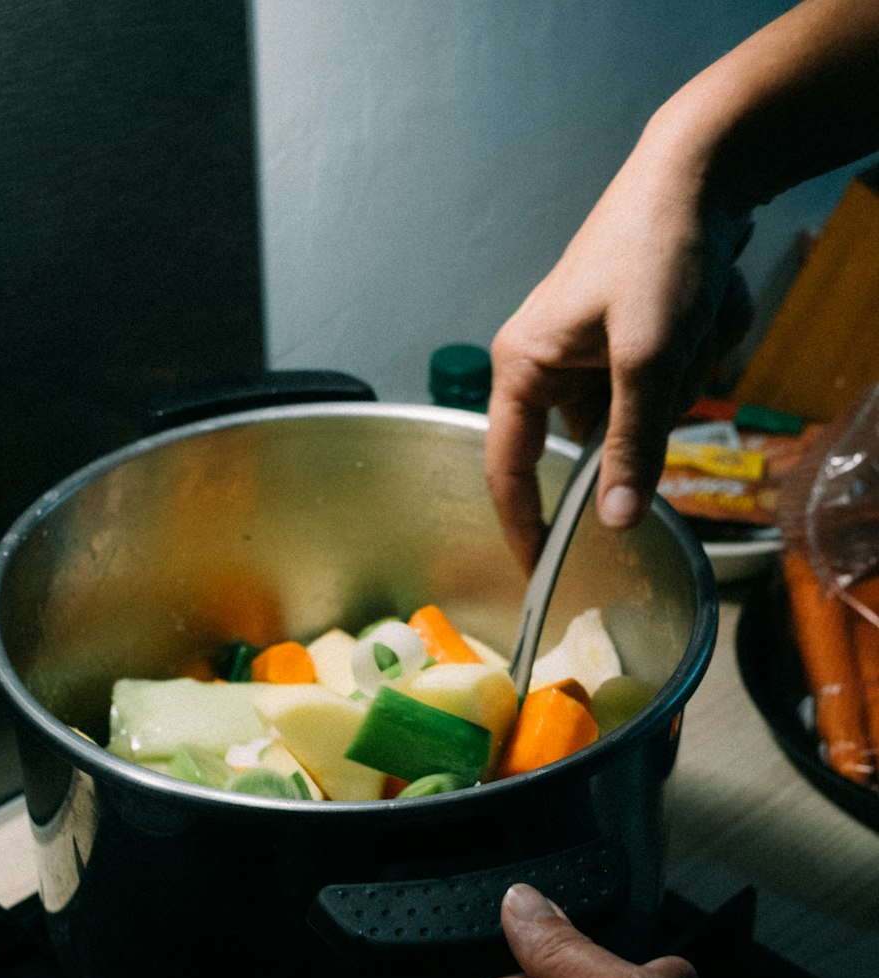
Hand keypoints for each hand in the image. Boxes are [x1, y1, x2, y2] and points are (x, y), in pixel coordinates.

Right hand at [485, 120, 752, 571]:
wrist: (701, 169)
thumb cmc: (656, 251)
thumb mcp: (648, 360)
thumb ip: (631, 446)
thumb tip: (616, 522)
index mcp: (522, 368)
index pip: (508, 471)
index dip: (525, 526)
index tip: (543, 573)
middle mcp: (545, 365)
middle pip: (597, 442)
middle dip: (652, 412)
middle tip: (679, 358)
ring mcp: (587, 351)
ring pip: (642, 414)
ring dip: (685, 377)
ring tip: (695, 315)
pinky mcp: (625, 338)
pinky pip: (665, 381)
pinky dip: (697, 353)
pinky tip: (704, 302)